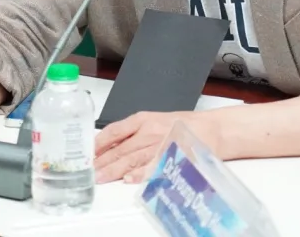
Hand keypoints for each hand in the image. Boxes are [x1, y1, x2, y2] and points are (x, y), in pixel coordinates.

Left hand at [93, 111, 220, 183]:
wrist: (211, 129)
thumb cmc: (183, 125)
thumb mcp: (154, 121)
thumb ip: (133, 131)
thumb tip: (110, 144)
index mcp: (143, 119)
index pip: (115, 130)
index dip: (99, 142)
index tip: (88, 152)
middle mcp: (149, 131)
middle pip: (120, 148)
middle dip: (102, 162)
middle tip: (89, 171)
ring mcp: (160, 145)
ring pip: (132, 159)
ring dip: (114, 170)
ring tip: (100, 177)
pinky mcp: (171, 157)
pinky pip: (152, 167)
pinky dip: (140, 174)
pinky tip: (128, 179)